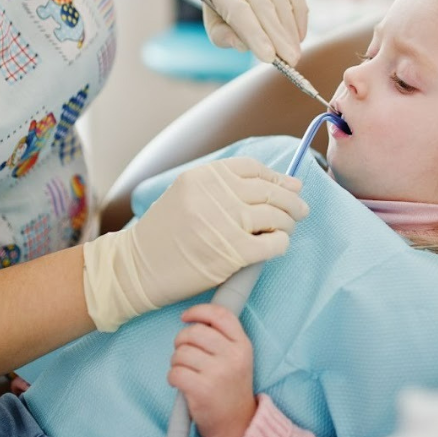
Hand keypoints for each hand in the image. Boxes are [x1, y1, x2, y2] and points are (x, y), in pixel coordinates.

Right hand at [82, 158, 307, 331]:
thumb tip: (277, 183)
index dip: (276, 177)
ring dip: (289, 222)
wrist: (136, 268)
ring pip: (276, 216)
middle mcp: (215, 195)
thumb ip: (222, 187)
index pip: (253, 169)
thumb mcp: (186, 194)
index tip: (290, 185)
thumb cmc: (164, 233)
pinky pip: (273, 244)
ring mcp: (225, 223)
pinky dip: (281, 244)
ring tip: (289, 228)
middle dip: (292, 200)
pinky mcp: (232, 253)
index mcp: (204, 176)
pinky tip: (277, 246)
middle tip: (301, 209)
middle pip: (270, 191)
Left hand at [168, 304, 257, 436]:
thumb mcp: (238, 358)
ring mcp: (218, 373)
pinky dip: (172, 377)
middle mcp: (232, 357)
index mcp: (243, 345)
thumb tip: (193, 317)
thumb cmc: (230, 387)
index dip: (199, 311)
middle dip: (181, 341)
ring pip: (181, 352)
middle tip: (184, 353)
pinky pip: (175, 372)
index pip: (220, 315)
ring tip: (185, 371)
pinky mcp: (202, 390)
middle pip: (194, 332)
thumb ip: (223, 337)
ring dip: (176, 361)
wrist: (236, 424)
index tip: (185, 316)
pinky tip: (181, 383)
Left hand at [202, 0, 308, 64]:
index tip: (269, 57)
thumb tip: (243, 45)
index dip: (255, 35)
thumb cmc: (225, 4)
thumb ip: (223, 36)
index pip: (239, 12)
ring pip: (282, 1)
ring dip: (290, 31)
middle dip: (278, 38)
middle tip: (290, 61)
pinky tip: (299, 36)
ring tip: (294, 53)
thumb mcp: (215, 21)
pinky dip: (299, 18)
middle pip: (264, 7)